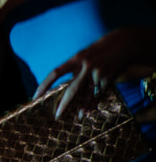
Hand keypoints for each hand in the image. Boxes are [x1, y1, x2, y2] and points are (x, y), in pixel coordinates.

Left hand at [34, 25, 155, 117]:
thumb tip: (66, 90)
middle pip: (72, 90)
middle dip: (64, 104)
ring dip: (83, 107)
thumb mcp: (84, 55)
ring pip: (87, 95)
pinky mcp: (108, 78)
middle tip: (57, 116)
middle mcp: (85, 66)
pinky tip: (92, 108)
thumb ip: (75, 70)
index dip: (44, 85)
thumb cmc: (100, 51)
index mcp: (76, 59)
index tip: (35, 97)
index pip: (55, 73)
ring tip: (79, 117)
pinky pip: (99, 93)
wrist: (125, 44)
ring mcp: (97, 73)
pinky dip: (96, 101)